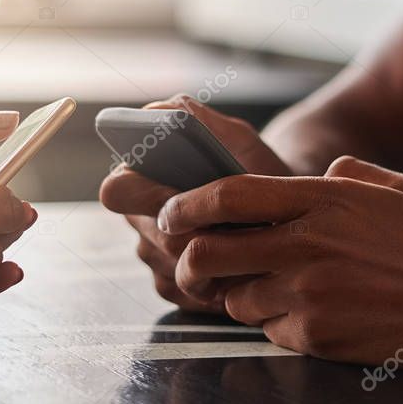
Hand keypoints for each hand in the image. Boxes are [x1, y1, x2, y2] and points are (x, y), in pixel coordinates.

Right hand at [99, 96, 288, 312]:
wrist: (286, 210)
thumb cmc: (255, 169)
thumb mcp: (234, 138)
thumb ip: (195, 118)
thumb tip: (156, 113)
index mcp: (141, 178)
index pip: (116, 189)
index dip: (145, 195)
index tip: (183, 194)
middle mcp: (139, 217)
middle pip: (150, 237)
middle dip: (191, 233)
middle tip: (229, 226)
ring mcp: (153, 254)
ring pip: (168, 267)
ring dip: (208, 258)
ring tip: (244, 244)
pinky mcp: (171, 285)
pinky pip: (182, 290)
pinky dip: (213, 281)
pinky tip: (240, 266)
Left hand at [156, 156, 402, 371]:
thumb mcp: (395, 187)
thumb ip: (349, 174)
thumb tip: (322, 172)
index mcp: (320, 200)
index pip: (227, 196)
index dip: (187, 204)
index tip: (170, 213)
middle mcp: (305, 245)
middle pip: (210, 252)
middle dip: (189, 260)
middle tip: (192, 265)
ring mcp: (308, 294)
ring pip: (235, 298)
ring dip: (239, 295)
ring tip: (268, 291)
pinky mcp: (317, 336)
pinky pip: (270, 330)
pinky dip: (276, 324)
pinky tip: (308, 316)